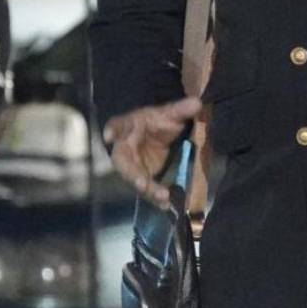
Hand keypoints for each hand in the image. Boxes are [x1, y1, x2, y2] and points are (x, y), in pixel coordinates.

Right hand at [102, 95, 202, 209]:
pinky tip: (167, 205)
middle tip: (141, 183)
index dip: (112, 130)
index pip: (116, 125)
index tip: (109, 136)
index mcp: (126, 127)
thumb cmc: (155, 121)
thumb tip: (197, 102)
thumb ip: (180, 109)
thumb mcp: (168, 113)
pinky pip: (147, 190)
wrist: (155, 133)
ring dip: (148, 190)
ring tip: (163, 198)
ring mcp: (131, 166)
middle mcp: (124, 149)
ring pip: (135, 180)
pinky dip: (156, 197)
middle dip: (132, 174)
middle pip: (123, 163)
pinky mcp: (142, 179)